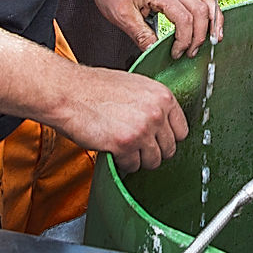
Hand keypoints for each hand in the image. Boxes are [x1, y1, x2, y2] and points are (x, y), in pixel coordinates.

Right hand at [56, 65, 188, 173]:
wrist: (71, 92)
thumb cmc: (97, 87)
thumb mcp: (137, 86)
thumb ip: (153, 104)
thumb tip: (162, 122)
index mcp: (163, 96)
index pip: (182, 130)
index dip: (169, 138)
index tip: (160, 141)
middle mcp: (157, 113)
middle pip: (170, 148)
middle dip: (155, 152)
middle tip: (140, 149)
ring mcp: (142, 130)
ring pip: (154, 161)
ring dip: (140, 160)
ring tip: (127, 151)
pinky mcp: (125, 145)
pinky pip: (132, 166)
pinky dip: (123, 164)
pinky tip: (115, 152)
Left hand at [89, 0, 221, 59]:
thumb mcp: (121, 16)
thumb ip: (141, 34)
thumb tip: (154, 51)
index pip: (185, 18)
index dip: (184, 40)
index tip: (176, 53)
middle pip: (201, 9)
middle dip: (201, 34)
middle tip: (192, 52)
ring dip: (214, 19)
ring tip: (215, 36)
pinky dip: (209, 9)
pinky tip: (207, 20)